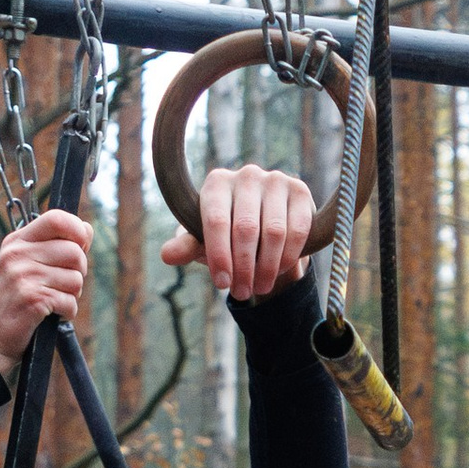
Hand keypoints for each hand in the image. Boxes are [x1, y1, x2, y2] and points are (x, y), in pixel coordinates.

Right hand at [0, 209, 91, 375]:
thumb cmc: (12, 301)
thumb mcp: (24, 266)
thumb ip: (54, 246)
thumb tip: (87, 229)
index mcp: (17, 241)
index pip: (56, 218)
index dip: (77, 230)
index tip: (80, 246)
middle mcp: (18, 254)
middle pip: (74, 251)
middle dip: (79, 271)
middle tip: (64, 285)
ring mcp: (24, 276)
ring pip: (76, 279)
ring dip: (72, 295)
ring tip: (54, 301)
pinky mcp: (32, 299)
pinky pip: (70, 302)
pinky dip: (68, 312)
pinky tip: (52, 314)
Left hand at [161, 161, 318, 302]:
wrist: (264, 228)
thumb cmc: (226, 235)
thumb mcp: (204, 242)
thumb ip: (187, 247)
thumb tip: (167, 255)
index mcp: (217, 183)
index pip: (216, 221)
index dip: (219, 256)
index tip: (222, 284)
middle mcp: (246, 175)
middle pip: (246, 228)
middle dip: (243, 267)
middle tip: (241, 292)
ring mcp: (275, 180)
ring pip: (274, 232)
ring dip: (267, 267)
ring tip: (259, 287)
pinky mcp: (300, 191)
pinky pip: (297, 230)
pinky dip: (288, 257)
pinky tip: (279, 271)